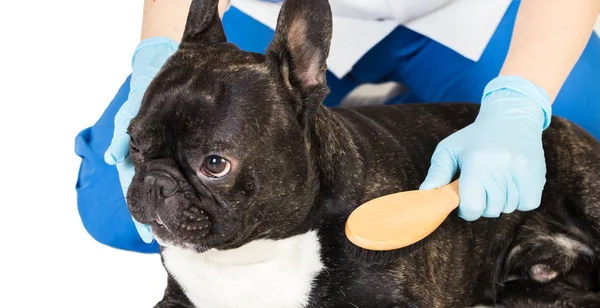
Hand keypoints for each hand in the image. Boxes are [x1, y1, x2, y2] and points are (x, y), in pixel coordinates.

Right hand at [104, 37, 178, 242]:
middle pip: (149, 189)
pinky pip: (173, 169)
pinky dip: (177, 185)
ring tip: (178, 225)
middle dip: (156, 212)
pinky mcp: (171, 145)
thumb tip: (114, 160)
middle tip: (167, 237)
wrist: (160, 69)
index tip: (147, 232)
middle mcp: (147, 153)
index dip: (140, 210)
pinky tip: (190, 200)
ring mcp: (159, 150)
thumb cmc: (142, 91)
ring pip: (162, 182)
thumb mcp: (131, 112)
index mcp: (134, 149)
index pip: (133, 186)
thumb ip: (121, 136)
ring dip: (167, 202)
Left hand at [420, 76, 552, 220]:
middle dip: (483, 204)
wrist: (511, 117)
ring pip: (508, 208)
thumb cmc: (474, 138)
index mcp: (476, 163)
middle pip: (490, 210)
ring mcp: (521, 171)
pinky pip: (528, 204)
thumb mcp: (449, 149)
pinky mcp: (537, 174)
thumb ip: (438, 173)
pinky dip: (519, 200)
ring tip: (497, 180)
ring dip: (501, 201)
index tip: (465, 199)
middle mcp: (500, 167)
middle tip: (481, 185)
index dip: (466, 210)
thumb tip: (425, 193)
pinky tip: (512, 185)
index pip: (472, 207)